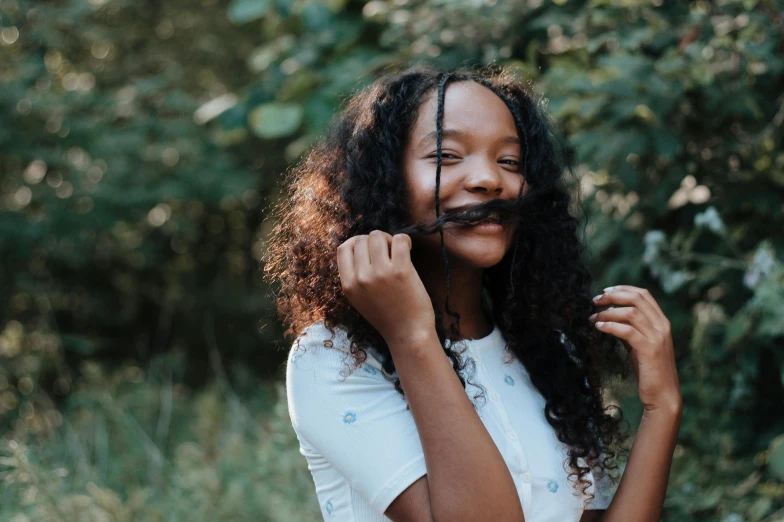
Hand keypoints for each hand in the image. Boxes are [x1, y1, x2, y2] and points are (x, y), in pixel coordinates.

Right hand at [336, 230, 435, 346]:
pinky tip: (408, 249)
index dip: (356, 243)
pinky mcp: (401, 270)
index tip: (369, 249)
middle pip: (362, 240)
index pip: (343, 248)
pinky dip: (404, 240)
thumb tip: (360, 245)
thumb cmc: (386, 316)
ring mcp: (381, 273)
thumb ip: (354, 276)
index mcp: (348, 285)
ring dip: (388, 239)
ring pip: (378, 236)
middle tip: (387, 252)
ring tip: (397, 251)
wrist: (408, 334)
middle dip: (375, 241)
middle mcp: (361, 278)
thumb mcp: (359, 299)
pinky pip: (399, 239)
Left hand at [589, 285, 681, 413]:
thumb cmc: (650, 370)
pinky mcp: (650, 349)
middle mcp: (662, 326)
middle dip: (613, 296)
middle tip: (595, 301)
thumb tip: (611, 316)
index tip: (605, 291)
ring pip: (631, 313)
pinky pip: (627, 331)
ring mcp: (658, 337)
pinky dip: (611, 326)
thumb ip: (631, 329)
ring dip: (608, 312)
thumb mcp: (640, 344)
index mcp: (661, 322)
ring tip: (593, 317)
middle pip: (637, 299)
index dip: (623, 289)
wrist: (663, 395)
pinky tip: (599, 327)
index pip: (644, 294)